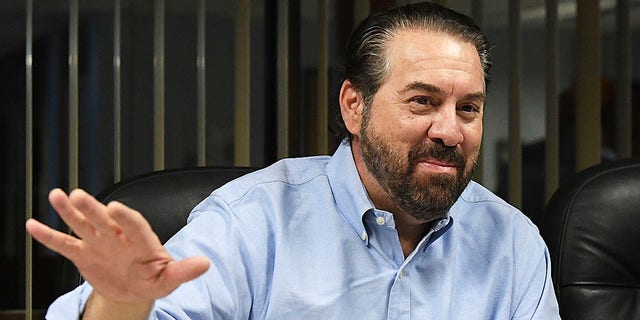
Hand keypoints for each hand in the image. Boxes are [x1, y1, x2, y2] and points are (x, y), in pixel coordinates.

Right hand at [26, 188, 209, 304]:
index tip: (115, 207)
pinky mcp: (83, 254)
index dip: (125, 217)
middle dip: (92, 209)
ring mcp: (99, 243)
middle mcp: (118, 237)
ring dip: (70, 212)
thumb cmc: (154, 279)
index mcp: (141, 241)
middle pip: (104, 220)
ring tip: (57, 196)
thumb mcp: (170, 278)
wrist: (134, 290)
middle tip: (79, 195)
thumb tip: (206, 263)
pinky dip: (49, 236)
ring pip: (83, 224)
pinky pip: (63, 244)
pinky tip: (33, 224)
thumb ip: (184, 270)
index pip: (134, 226)